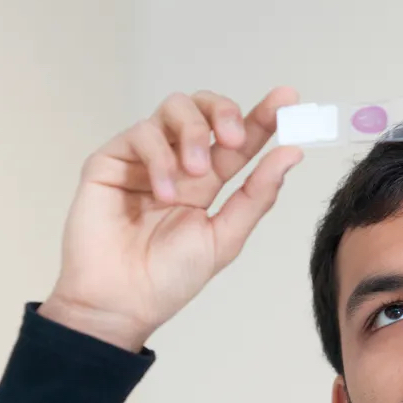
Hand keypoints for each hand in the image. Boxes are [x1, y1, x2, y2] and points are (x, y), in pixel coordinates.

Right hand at [40, 87, 303, 350]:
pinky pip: (141, 133)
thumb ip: (256, 195)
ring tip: (195, 171)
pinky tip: (163, 193)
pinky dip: (159, 157)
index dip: (263, 116)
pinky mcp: (111, 160)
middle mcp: (177, 163)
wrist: (121, 302)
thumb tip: (291, 153)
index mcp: (207, 182)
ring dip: (193, 133)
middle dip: (224, 112)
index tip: (287, 99)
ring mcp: (144, 159)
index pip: (239, 140)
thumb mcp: (225, 238)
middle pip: (204, 109)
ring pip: (173, 108)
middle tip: (235, 139)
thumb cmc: (168, 279)